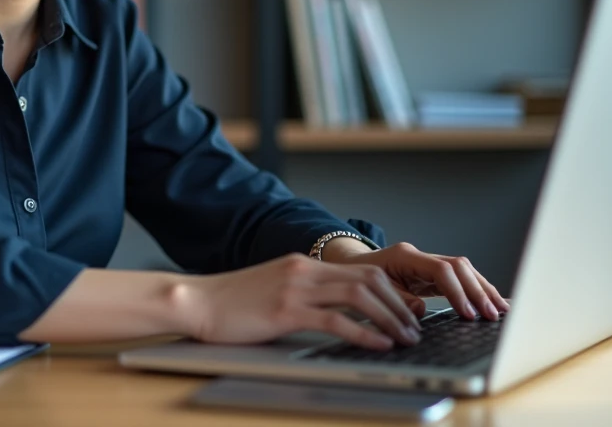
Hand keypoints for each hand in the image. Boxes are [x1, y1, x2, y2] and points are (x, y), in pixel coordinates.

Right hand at [183, 253, 422, 349]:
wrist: (197, 301)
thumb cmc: (231, 303)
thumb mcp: (273, 291)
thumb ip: (303, 295)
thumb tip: (334, 314)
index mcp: (303, 265)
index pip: (361, 270)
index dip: (391, 292)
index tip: (407, 312)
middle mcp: (304, 271)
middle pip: (368, 279)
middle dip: (399, 305)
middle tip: (415, 328)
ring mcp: (295, 289)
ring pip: (359, 296)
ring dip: (389, 318)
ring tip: (404, 339)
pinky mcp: (285, 311)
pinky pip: (335, 320)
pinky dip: (363, 333)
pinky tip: (377, 345)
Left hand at [325, 240, 509, 321]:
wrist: (349, 268)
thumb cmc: (358, 279)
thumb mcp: (373, 291)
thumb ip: (397, 300)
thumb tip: (421, 310)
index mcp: (405, 256)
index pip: (441, 270)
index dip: (457, 292)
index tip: (469, 314)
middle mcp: (420, 256)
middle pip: (459, 266)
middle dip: (478, 291)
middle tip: (492, 315)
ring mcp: (427, 263)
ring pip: (463, 270)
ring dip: (482, 290)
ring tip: (500, 310)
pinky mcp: (431, 274)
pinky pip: (459, 279)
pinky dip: (475, 290)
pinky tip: (491, 302)